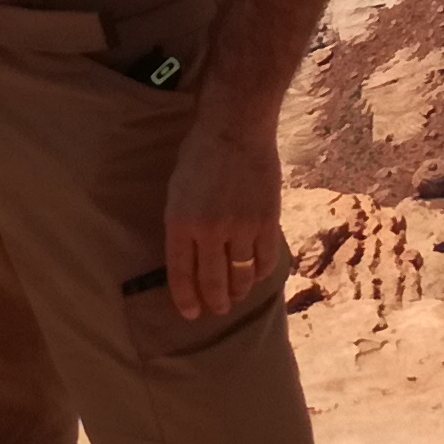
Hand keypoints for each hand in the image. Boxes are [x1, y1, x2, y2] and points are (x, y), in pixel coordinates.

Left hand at [160, 106, 286, 323]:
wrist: (235, 129)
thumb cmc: (199, 155)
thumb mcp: (177, 191)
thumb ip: (182, 225)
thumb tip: (190, 258)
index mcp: (180, 222)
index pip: (181, 273)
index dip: (186, 298)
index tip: (191, 313)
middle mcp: (210, 230)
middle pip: (213, 281)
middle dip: (215, 301)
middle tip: (218, 309)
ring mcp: (241, 227)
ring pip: (241, 275)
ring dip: (239, 291)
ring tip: (237, 296)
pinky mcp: (267, 221)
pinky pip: (265, 259)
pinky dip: (261, 272)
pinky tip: (257, 274)